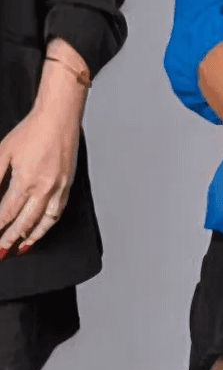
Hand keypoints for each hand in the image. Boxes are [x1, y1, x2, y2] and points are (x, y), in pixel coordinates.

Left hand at [0, 97, 82, 259]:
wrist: (59, 116)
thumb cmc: (31, 130)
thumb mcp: (3, 153)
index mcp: (27, 181)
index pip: (6, 214)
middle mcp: (45, 188)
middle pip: (24, 224)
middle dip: (9, 241)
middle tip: (0, 253)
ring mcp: (60, 187)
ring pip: (44, 222)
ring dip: (31, 238)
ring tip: (20, 248)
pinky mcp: (68, 183)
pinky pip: (58, 211)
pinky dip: (48, 224)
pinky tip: (41, 228)